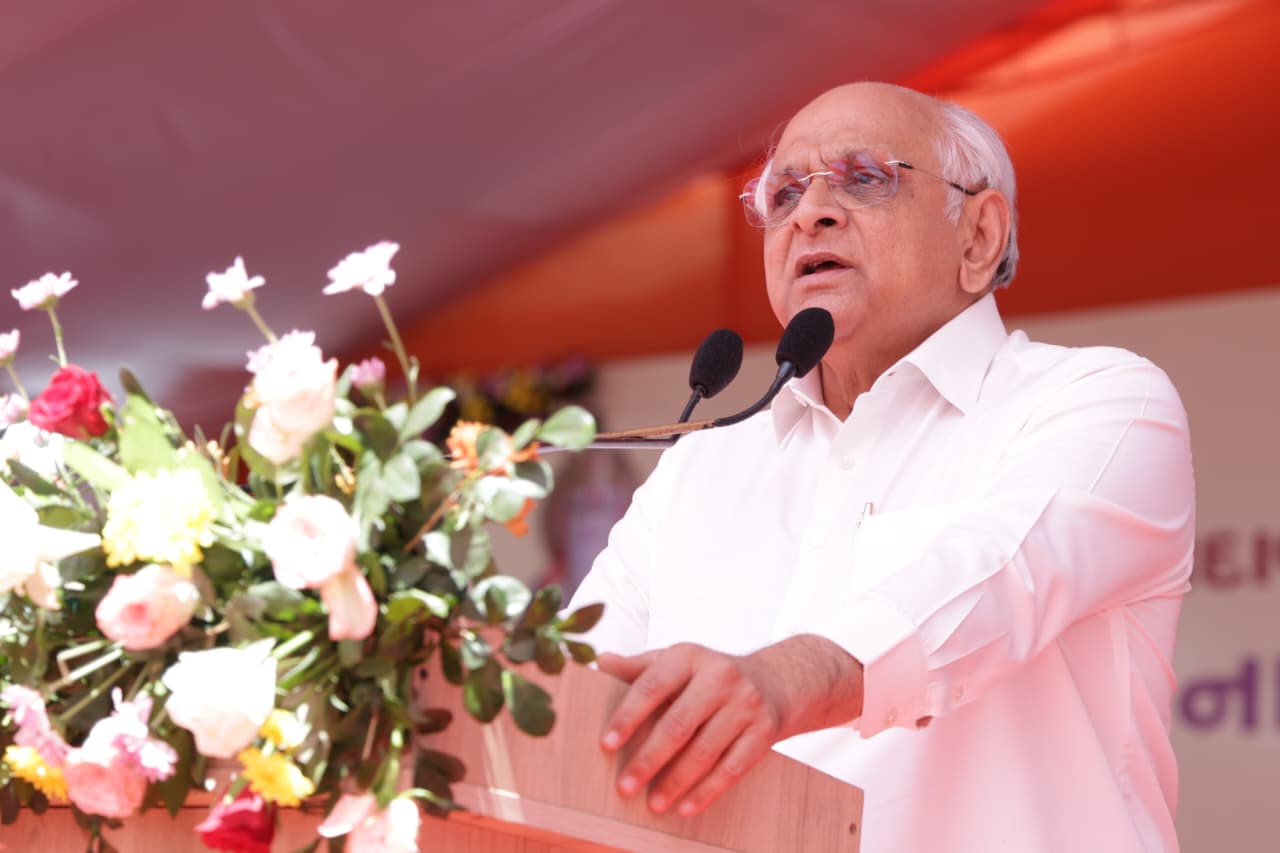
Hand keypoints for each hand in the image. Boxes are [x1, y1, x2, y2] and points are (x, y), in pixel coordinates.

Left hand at [597, 642, 787, 817]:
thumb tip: (601, 661)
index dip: (628, 716)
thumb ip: (639, 667)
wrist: (773, 681)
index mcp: (689, 655)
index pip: (652, 686)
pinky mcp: (764, 731)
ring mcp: (745, 704)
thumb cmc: (708, 675)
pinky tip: (686, 807)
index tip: (607, 745)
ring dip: (676, 781)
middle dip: (649, 759)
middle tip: (625, 786)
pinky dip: (707, 791)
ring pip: (705, 750)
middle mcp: (720, 676)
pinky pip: (732, 767)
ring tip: (653, 803)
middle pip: (679, 724)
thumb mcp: (676, 662)